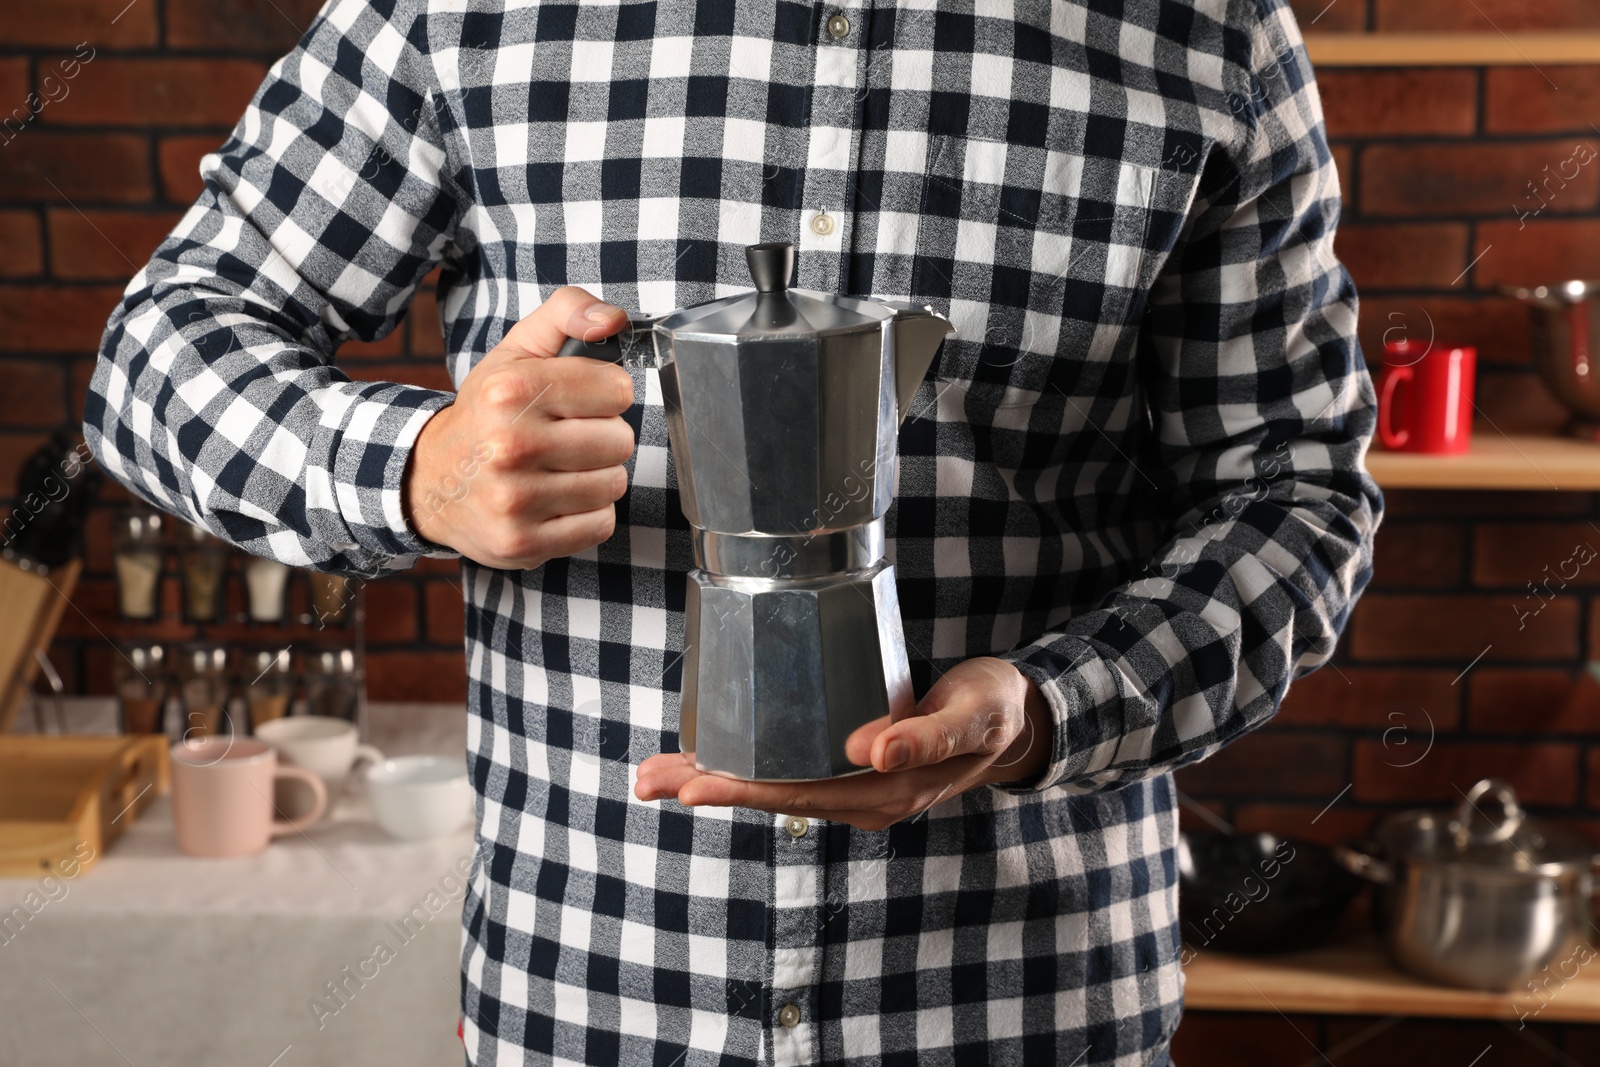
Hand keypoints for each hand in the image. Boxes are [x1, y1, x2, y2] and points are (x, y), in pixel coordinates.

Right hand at [404, 287, 635, 568]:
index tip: (580, 399)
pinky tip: (556, 500)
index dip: (605, 393)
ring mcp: (515, 499)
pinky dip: (587, 513)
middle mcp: (510, 445)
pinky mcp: (523, 542)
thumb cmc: (487, 413)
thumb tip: (614, 320)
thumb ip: (568, 312)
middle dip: (602, 436)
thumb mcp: (518, 350)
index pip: (617, 389)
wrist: (429, 481)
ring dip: (596, 476)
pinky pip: (600, 524)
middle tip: (567, 438)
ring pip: (614, 484)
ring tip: (560, 469)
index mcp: (511, 390)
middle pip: (621, 440)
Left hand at [634, 657, 1052, 830]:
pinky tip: (709, 759)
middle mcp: (863, 797)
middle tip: (648, 781)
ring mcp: (855, 788)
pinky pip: (788, 774)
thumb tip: (871, 752)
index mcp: (888, 790)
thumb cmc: (992, 709)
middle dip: (710, 789)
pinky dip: (744, 768)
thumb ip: (928, 733)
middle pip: (774, 797)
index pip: (801, 793)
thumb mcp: (972, 715)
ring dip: (715, 781)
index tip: (692, 785)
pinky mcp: (850, 769)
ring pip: (774, 789)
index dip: (744, 790)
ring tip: (655, 776)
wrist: (1012, 719)